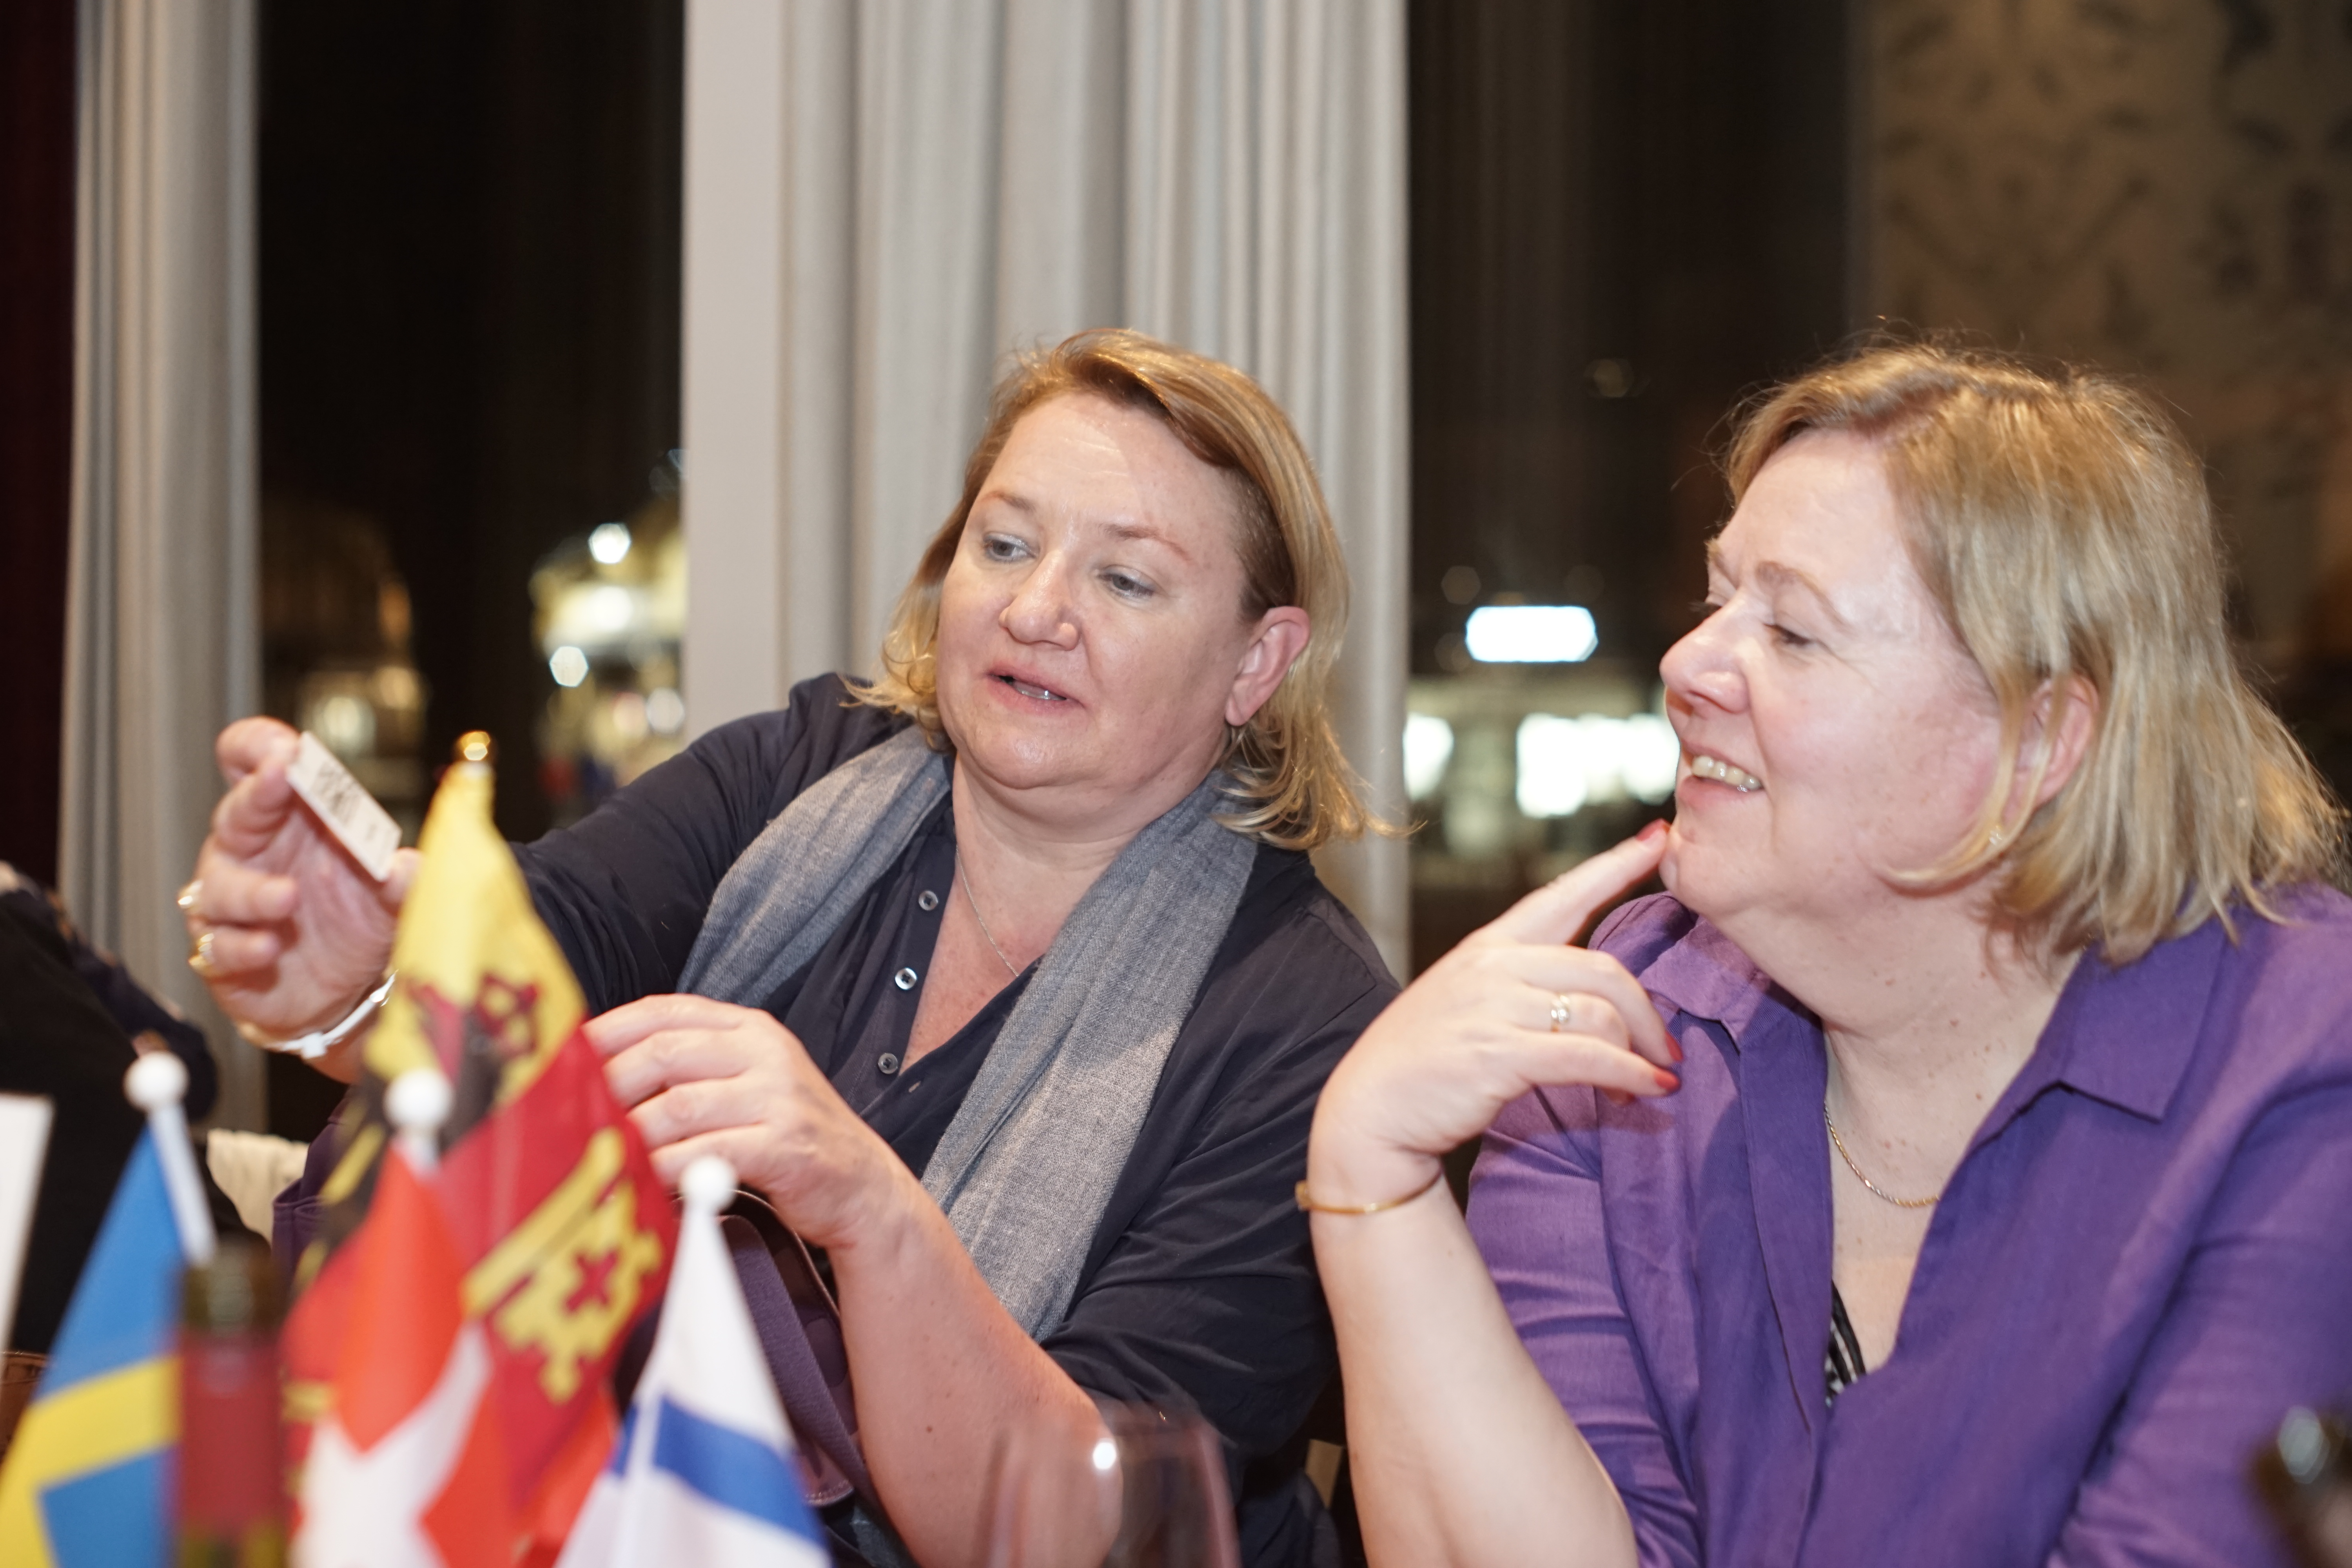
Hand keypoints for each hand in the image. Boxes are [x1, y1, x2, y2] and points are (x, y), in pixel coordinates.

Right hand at [184, 718, 415, 1052]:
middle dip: (257, 793)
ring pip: (220, 886)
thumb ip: (404, 878)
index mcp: (289, 817)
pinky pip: (218, 945)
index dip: (262, 746)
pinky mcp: (222, 952)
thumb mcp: (392, 894)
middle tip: (280, 776)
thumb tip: (408, 868)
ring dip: (254, 890)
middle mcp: (252, 851)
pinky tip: (269, 947)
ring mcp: (230, 901)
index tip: (289, 747)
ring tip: (288, 896)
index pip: (255, 764)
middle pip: (237, 811)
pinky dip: (242, 946)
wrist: (345, 988)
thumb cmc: (358, 920)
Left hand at [589, 995, 918, 1250]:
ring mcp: (779, 1096)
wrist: (863, 1186)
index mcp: (750, 1029)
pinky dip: (665, 1171)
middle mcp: (765, 1052)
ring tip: (596, 1156)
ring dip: (629, 1135)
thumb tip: (601, 1079)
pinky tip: (642, 1184)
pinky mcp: (785, 1145)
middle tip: (566, 1118)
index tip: (561, 1057)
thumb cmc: (789, 1137)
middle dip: (606, 1086)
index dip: (607, 1030)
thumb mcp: (747, 1084)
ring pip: (678, 1105)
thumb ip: (690, 1071)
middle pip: (663, 1053)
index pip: (665, 1011)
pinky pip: (706, 1153)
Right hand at [1307, 824, 1676, 1208]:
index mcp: (1487, 945)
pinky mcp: (1499, 1055)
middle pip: (1602, 969)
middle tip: (1664, 1048)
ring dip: (1638, 1051)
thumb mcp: (1465, 999)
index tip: (1658, 837)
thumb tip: (1587, 996)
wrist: (1369, 1111)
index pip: (1562, 894)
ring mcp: (1494, 1008)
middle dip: (1646, 1011)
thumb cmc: (1422, 1060)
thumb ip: (1519, 984)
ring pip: (1600, 1013)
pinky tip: (1647, 1090)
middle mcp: (1493, 967)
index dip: (1615, 865)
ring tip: (1646, 1080)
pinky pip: (1588, 1057)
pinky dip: (1629, 1074)